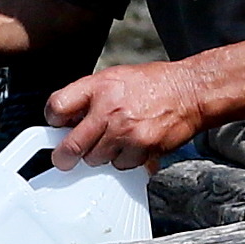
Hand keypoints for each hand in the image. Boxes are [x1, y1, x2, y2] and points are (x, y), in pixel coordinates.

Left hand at [43, 60, 210, 168]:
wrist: (190, 91)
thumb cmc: (152, 84)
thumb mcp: (114, 78)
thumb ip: (88, 96)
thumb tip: (67, 120)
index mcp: (98, 87)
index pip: (57, 107)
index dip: (53, 119)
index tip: (56, 125)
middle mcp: (109, 109)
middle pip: (71, 145)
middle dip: (65, 156)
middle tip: (64, 159)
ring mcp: (126, 131)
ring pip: (96, 160)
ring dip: (100, 156)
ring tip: (114, 141)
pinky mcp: (142, 148)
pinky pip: (120, 166)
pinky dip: (124, 160)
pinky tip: (132, 146)